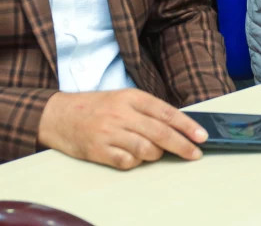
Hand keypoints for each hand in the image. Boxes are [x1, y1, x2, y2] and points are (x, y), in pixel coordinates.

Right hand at [37, 89, 207, 169]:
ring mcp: (109, 132)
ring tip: (155, 152)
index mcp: (131, 97)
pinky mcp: (99, 150)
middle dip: (182, 145)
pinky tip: (134, 157)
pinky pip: (127, 162)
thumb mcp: (122, 98)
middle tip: (195, 153)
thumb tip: (178, 125)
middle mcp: (121, 113)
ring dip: (156, 154)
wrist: (58, 115)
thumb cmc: (95, 107)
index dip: (186, 125)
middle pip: (160, 133)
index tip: (201, 136)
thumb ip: (147, 110)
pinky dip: (135, 163)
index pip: (166, 112)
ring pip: (146, 149)